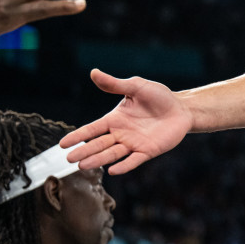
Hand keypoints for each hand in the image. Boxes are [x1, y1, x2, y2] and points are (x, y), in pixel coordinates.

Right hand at [61, 69, 192, 173]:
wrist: (181, 108)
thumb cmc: (158, 96)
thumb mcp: (135, 87)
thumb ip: (115, 84)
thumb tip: (94, 72)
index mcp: (114, 119)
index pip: (91, 129)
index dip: (77, 136)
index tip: (62, 144)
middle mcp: (121, 134)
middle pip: (98, 144)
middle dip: (84, 151)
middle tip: (69, 159)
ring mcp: (133, 143)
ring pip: (112, 154)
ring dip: (98, 159)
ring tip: (83, 165)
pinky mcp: (148, 151)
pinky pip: (134, 160)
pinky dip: (124, 166)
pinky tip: (112, 170)